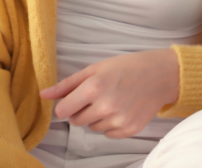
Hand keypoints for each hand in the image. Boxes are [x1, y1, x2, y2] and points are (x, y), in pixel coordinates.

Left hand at [40, 49, 179, 138]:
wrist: (158, 75)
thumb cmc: (124, 68)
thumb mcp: (93, 70)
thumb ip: (66, 85)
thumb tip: (43, 95)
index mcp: (93, 88)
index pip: (63, 110)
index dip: (64, 106)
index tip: (70, 101)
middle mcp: (106, 106)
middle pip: (76, 121)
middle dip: (79, 111)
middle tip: (94, 97)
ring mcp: (119, 120)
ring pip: (92, 128)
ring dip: (95, 118)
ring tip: (109, 100)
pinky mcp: (130, 130)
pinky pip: (108, 134)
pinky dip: (109, 124)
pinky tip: (119, 109)